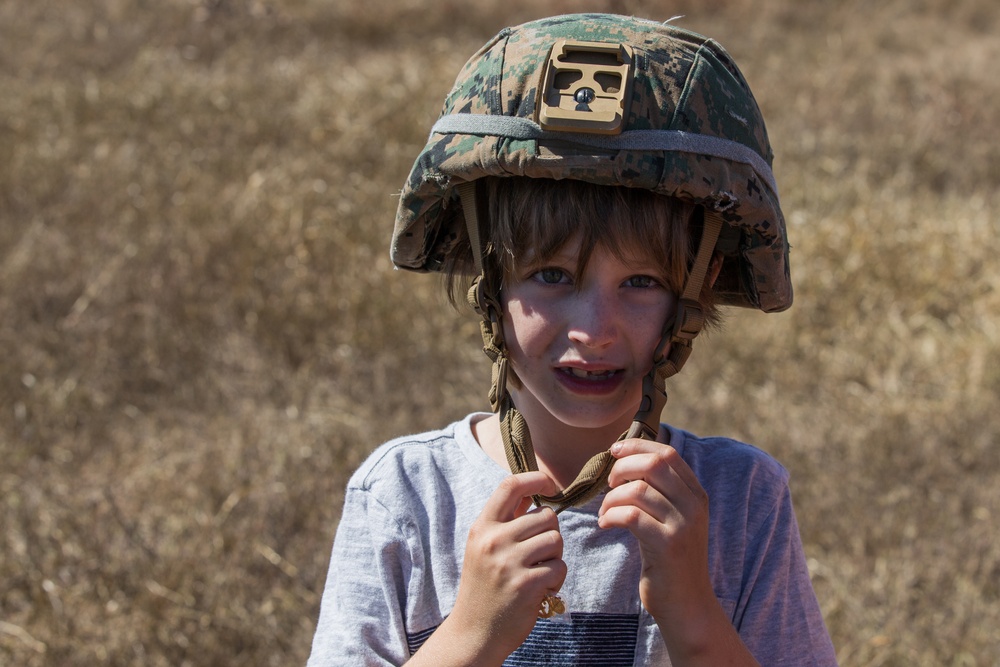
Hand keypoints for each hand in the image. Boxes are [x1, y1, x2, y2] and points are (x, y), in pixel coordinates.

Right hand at [418, 471, 565, 664]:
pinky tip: (541, 589)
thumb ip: (505, 521)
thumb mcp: (483, 548)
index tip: (549, 484)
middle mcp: (494, 541)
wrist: (475, 632)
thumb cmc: (484, 587)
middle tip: (540, 553)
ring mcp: (510, 563)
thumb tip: (531, 493)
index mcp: (483, 527)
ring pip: (556, 540)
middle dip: (550, 533)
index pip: (510, 486)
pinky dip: (556, 579)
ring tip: (540, 571)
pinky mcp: (527, 584)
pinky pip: (560, 567)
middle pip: (546, 516)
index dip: (535, 478)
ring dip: (555, 557)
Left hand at [597, 438, 713, 629]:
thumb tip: (626, 459)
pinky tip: (605, 524)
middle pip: (654, 464)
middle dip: (622, 468)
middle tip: (609, 485)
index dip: (637, 446)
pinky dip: (610, 516)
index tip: (614, 451)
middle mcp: (694, 505)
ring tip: (605, 512)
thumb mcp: (671, 519)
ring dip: (611, 498)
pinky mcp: (668, 545)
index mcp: (696, 493)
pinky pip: (630, 516)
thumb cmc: (669, 558)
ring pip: (638, 490)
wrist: (687, 603)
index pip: (667, 453)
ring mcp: (683, 525)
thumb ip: (659, 491)